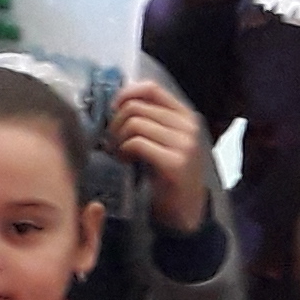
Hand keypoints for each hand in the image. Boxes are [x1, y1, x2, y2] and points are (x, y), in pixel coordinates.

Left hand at [103, 81, 214, 234]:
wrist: (186, 211)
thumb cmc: (170, 175)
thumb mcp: (166, 141)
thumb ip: (152, 120)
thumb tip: (120, 101)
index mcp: (186, 116)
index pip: (151, 88)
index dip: (126, 94)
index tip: (113, 110)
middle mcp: (188, 126)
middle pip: (137, 107)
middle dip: (115, 122)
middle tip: (112, 140)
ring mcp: (184, 144)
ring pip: (134, 123)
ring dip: (117, 138)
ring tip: (118, 152)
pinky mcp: (175, 163)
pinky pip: (137, 143)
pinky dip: (123, 150)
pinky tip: (124, 161)